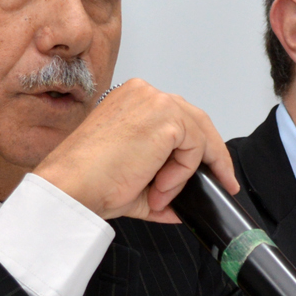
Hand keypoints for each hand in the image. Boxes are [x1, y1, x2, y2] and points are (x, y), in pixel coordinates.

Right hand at [33, 79, 237, 221]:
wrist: (70, 187)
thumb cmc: (89, 181)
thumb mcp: (135, 180)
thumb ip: (163, 185)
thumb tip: (184, 201)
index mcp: (133, 100)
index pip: (180, 117)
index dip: (200, 145)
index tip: (214, 170)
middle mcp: (144, 94)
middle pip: (197, 120)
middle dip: (213, 155)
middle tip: (225, 182)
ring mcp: (155, 102)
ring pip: (198, 136)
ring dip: (187, 172)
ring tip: (160, 194)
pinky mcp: (164, 119)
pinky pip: (194, 149)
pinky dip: (182, 173)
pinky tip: (159, 188)